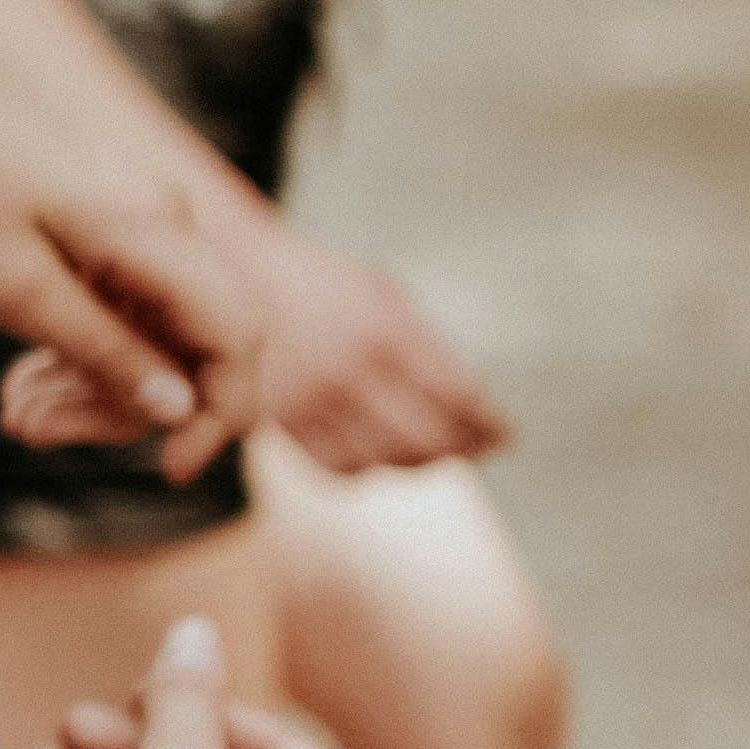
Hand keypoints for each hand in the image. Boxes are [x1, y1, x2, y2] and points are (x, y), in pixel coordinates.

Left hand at [0, 186, 265, 476]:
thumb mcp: (12, 286)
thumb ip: (103, 349)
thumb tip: (179, 410)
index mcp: (153, 232)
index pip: (238, 336)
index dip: (221, 415)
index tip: (169, 468)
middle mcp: (162, 223)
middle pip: (192, 345)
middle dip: (125, 407)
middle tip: (34, 430)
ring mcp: (133, 221)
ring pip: (149, 332)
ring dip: (92, 386)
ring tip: (15, 412)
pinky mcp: (101, 223)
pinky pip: (118, 304)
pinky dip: (78, 349)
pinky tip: (23, 380)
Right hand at [248, 228, 502, 472]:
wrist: (244, 279)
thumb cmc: (329, 285)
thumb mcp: (386, 294)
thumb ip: (428, 348)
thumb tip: (472, 409)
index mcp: (386, 329)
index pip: (457, 395)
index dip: (488, 423)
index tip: (505, 434)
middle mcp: (350, 369)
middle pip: (427, 440)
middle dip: (461, 450)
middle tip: (475, 448)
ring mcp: (314, 399)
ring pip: (384, 462)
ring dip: (416, 463)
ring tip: (431, 451)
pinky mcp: (283, 420)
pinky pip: (338, 469)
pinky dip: (366, 468)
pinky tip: (379, 452)